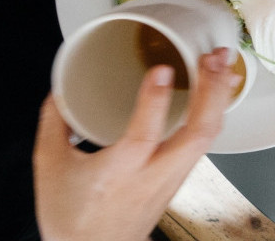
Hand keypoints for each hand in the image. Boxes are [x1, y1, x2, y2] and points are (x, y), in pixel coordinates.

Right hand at [33, 48, 238, 240]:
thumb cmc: (73, 217)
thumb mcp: (50, 168)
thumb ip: (54, 124)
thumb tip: (60, 89)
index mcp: (118, 173)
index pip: (143, 136)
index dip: (154, 101)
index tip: (162, 69)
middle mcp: (154, 175)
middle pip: (197, 134)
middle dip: (211, 92)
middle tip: (214, 57)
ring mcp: (173, 177)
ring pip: (208, 137)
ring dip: (219, 97)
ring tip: (224, 63)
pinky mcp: (182, 176)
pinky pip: (206, 141)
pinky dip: (216, 111)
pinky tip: (220, 90)